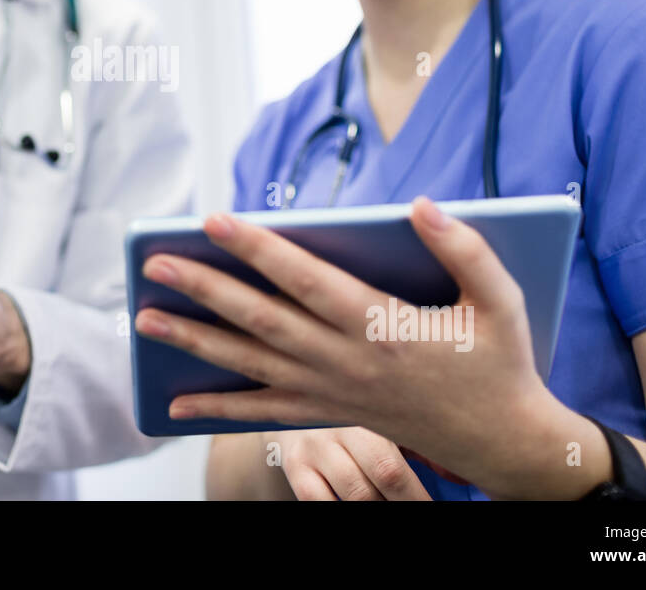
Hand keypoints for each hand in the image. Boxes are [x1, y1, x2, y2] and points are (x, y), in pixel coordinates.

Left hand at [134, 196, 557, 492]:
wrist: (500, 440)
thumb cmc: (498, 362)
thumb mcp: (501, 301)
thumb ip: (464, 249)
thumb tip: (421, 205)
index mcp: (383, 326)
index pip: (307, 279)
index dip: (259, 249)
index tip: (214, 221)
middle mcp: (346, 360)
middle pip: (262, 319)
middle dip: (204, 289)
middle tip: (153, 263)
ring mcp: (332, 392)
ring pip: (250, 364)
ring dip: (194, 341)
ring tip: (144, 320)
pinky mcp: (328, 412)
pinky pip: (263, 413)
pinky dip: (217, 407)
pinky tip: (176, 401)